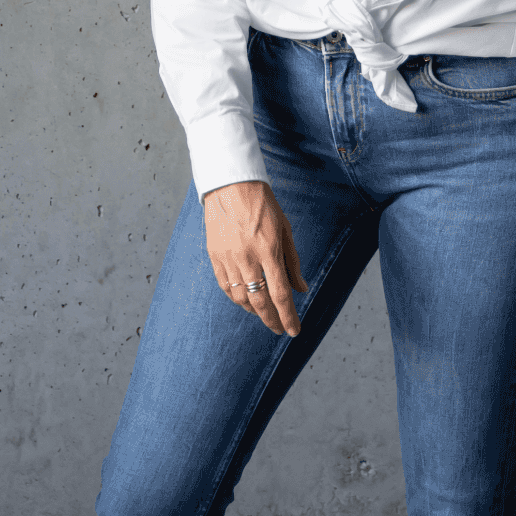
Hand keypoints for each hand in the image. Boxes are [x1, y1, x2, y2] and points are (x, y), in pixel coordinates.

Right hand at [202, 181, 308, 336]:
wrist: (230, 185)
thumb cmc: (262, 204)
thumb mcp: (284, 229)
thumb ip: (292, 261)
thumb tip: (301, 289)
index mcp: (269, 250)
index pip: (280, 294)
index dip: (288, 316)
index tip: (294, 331)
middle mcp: (247, 258)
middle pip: (260, 302)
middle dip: (272, 320)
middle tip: (279, 329)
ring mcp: (228, 258)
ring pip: (241, 298)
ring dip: (254, 311)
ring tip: (264, 314)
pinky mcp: (214, 256)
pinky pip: (226, 286)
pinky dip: (236, 298)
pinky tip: (245, 301)